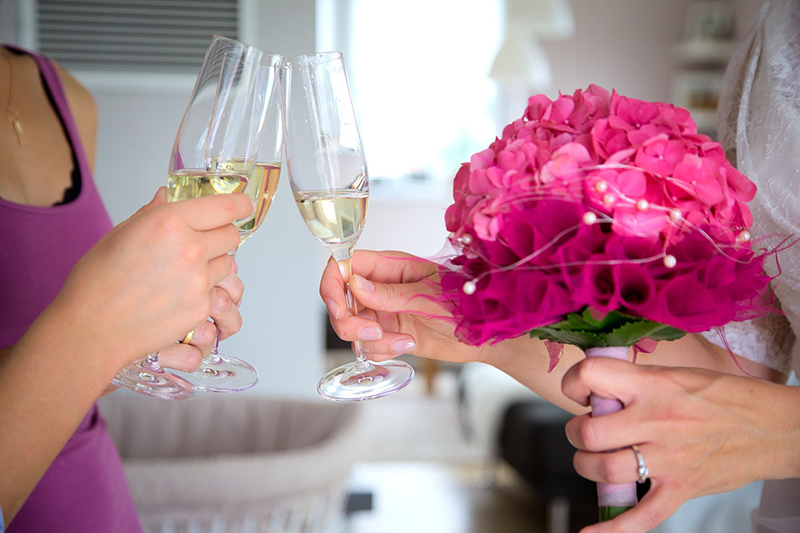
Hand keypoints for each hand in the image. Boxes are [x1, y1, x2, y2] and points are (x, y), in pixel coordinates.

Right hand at [52, 187, 252, 372]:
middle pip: (232, 235)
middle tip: (201, 241)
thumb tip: (168, 195)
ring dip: (214, 264)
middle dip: (220, 235)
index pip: (225, 207)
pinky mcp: (202, 308)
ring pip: (228, 263)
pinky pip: (217, 292)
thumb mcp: (121, 233)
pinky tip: (177, 294)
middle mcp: (190, 248)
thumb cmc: (97, 281)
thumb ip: (154, 212)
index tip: (243, 204)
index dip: (239, 204)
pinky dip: (204, 291)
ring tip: (181, 272)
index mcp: (170, 222)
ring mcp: (199, 281)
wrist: (92, 329)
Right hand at [320, 250, 483, 363]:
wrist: (486, 333)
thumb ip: (390, 293)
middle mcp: (379, 288)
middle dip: (349, 322)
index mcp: (388, 266)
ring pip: (352, 328)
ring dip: (372, 341)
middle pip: (340, 302)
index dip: (331, 284)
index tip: (337, 307)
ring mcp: (383, 312)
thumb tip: (354, 284)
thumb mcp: (428, 295)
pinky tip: (409, 345)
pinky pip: (368, 346)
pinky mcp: (389, 334)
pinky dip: (383, 350)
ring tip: (405, 341)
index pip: (343, 265)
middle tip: (374, 333)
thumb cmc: (467, 302)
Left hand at [560, 357, 799, 531]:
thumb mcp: (676, 374)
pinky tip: (592, 532)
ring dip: (586, 466)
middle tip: (583, 431)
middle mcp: (656, 420)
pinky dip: (613, 529)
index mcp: (652, 385)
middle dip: (575, 433)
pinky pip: (641, 517)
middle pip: (588, 433)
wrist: (774, 428)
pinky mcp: (681, 489)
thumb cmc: (723, 397)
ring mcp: (669, 459)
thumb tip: (596, 386)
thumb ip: (635, 381)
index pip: (591, 378)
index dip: (573, 383)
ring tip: (592, 459)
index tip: (577, 391)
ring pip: (603, 470)